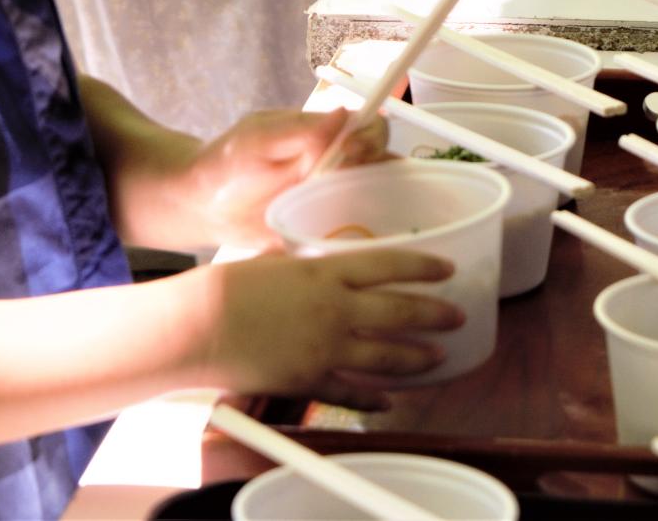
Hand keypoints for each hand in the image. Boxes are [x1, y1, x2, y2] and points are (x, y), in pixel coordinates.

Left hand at [181, 108, 388, 246]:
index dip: (371, 139)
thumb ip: (299, 130)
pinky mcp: (323, 233)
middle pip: (382, 167)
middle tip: (341, 185)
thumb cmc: (226, 164)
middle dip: (376, 175)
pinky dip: (362, 240)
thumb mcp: (258, 140)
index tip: (351, 152)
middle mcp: (336, 168)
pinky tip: (351, 245)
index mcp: (325, 138)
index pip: (369, 130)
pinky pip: (354, 236)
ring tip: (348, 216)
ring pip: (376, 203)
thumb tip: (344, 112)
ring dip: (376, 210)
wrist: (201, 208)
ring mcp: (332, 202)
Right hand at [197, 249, 463, 409]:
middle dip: (435, 314)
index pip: (390, 265)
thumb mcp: (274, 259)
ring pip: (387, 356)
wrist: (200, 325)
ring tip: (437, 357)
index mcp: (327, 272)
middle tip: (456, 316)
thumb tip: (314, 257)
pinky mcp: (310, 380)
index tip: (446, 270)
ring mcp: (326, 348)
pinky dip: (373, 398)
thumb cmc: (228, 287)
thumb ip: (303, 263)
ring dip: (418, 357)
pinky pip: (351, 393)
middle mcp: (335, 309)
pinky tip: (388, 400)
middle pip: (400, 311)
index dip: (424, 267)